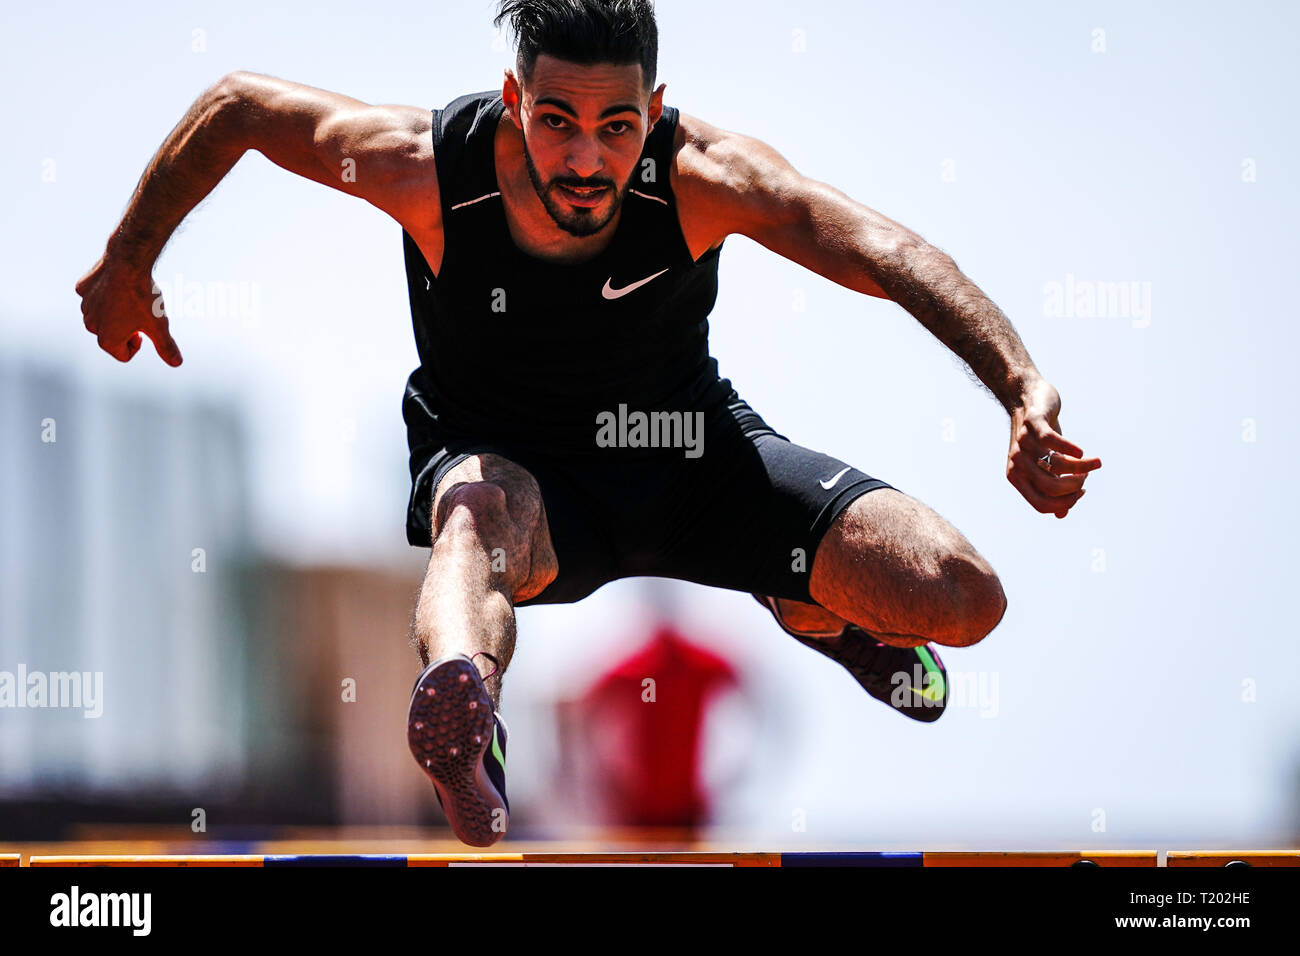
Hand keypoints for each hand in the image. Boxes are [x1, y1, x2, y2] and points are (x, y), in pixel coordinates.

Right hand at [75, 253, 182, 365]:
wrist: (127, 263)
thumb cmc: (143, 298)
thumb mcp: (159, 325)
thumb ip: (166, 347)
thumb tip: (177, 363)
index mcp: (107, 340)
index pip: (124, 355)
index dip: (139, 344)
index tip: (145, 329)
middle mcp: (91, 326)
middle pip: (112, 336)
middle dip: (126, 329)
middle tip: (139, 313)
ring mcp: (84, 306)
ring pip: (103, 317)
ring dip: (116, 312)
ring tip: (130, 298)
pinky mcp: (82, 289)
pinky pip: (95, 297)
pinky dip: (106, 294)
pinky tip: (117, 284)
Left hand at [1007, 379, 1099, 518]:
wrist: (1025, 396)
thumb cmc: (1039, 436)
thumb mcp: (1046, 464)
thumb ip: (1053, 487)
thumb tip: (1061, 515)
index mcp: (1017, 477)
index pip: (1042, 504)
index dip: (1065, 503)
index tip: (1082, 492)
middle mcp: (1017, 463)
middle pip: (1050, 488)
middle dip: (1076, 486)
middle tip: (1087, 475)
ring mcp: (1023, 443)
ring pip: (1056, 465)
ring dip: (1080, 467)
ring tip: (1092, 462)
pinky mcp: (1033, 423)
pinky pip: (1052, 442)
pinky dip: (1071, 450)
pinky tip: (1082, 452)